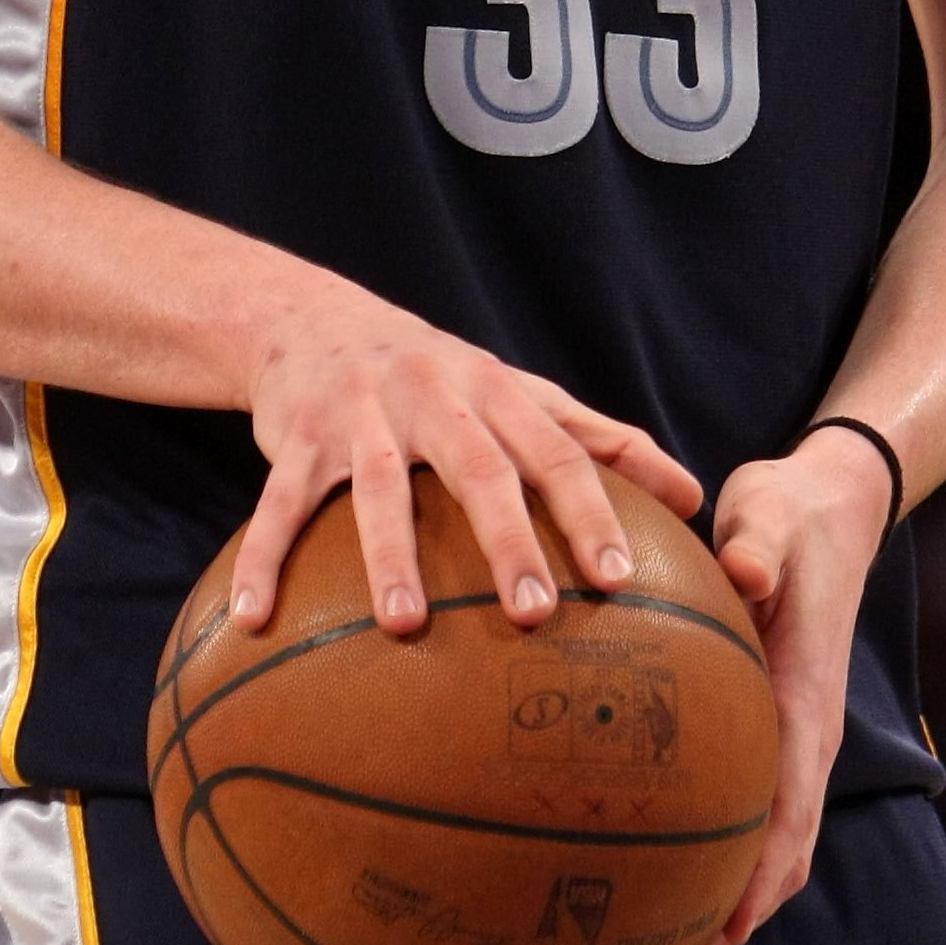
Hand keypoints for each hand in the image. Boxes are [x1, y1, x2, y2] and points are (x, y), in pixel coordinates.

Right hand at [231, 274, 703, 639]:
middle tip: (537, 615)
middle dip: (508, 541)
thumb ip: (600, 440)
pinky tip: (254, 619)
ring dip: (391, 556)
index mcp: (495, 393)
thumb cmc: (440, 378)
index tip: (617, 580)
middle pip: (479, 469)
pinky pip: (278, 503)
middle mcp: (433, 397)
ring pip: (378, 488)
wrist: (312, 319)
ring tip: (406, 625)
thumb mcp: (518, 394)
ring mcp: (361, 416)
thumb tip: (692, 495)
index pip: (556, 452)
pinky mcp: (295, 436)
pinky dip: (264, 558)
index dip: (589, 512)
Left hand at [694, 430, 894, 944]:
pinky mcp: (770, 719)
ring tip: (663, 929)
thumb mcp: (771, 515)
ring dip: (733, 883)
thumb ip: (757, 546)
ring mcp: (791, 730)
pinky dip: (719, 835)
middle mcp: (806, 730)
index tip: (723, 929)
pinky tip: (658, 842)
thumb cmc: (790, 514)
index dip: (761, 875)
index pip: (791, 808)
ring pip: (773, 832)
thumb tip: (745, 573)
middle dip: (741, 906)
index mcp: (808, 700)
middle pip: (785, 845)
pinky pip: (752, 797)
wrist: (829, 505)